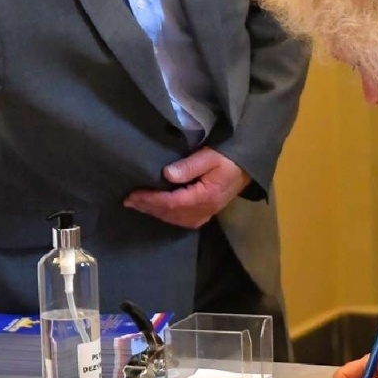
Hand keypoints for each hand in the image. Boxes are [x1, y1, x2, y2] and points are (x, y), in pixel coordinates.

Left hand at [123, 147, 250, 228]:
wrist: (249, 165)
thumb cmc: (229, 157)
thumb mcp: (211, 156)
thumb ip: (189, 165)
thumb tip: (167, 174)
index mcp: (205, 196)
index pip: (172, 202)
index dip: (151, 200)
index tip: (133, 194)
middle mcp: (205, 209)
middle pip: (171, 214)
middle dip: (149, 207)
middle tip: (128, 201)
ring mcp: (207, 213)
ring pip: (176, 219)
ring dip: (157, 213)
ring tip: (139, 205)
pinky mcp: (208, 212)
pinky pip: (184, 221)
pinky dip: (169, 217)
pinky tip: (160, 211)